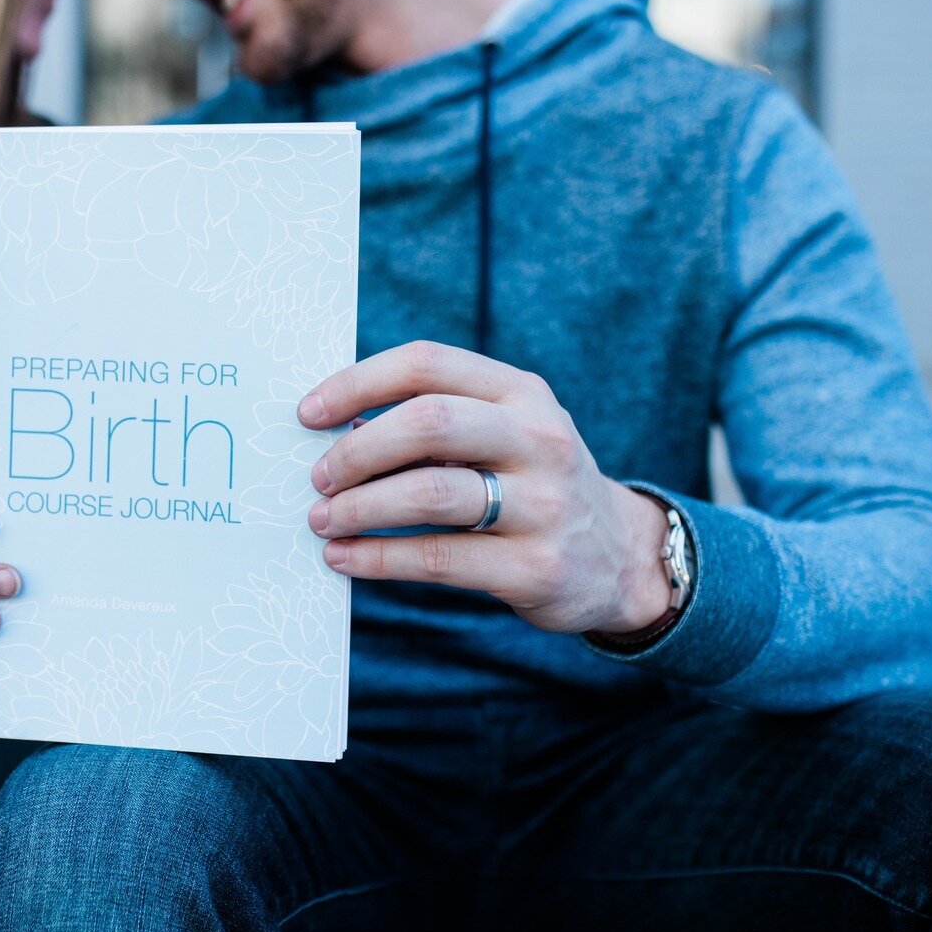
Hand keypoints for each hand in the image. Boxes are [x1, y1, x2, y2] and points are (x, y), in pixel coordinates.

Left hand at [299, 342, 672, 635]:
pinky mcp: (535, 567)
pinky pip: (438, 559)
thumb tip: (336, 428)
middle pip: (429, 422)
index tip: (309, 414)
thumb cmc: (534, 485)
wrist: (622, 559)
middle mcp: (538, 439)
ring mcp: (543, 504)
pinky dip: (378, 558)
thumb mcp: (505, 433)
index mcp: (521, 392)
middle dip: (358, 450)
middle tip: (319, 477)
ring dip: (360, 507)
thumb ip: (435, 422)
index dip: (358, 382)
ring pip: (430, 493)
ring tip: (323, 520)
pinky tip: (345, 559)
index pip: (427, 363)